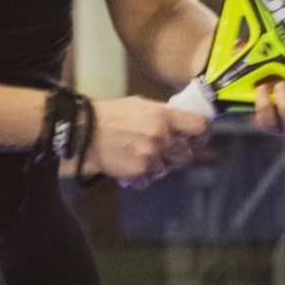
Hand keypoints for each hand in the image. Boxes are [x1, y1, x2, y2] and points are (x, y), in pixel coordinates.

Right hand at [88, 95, 210, 187]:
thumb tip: (179, 122)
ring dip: (154, 166)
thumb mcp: (139, 105)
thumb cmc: (110, 115)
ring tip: (135, 155)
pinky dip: (139, 176)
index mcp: (164, 116)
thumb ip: (162, 115)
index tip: (193, 139)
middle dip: (173, 155)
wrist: (83, 131)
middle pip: (185, 155)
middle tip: (158, 150)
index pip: (200, 127)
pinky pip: (148, 180)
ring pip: (165, 169)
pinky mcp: (139, 172)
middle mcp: (161, 136)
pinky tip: (127, 164)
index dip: (200, 135)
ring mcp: (151, 156)